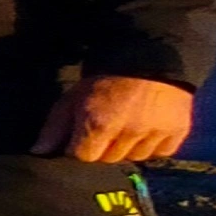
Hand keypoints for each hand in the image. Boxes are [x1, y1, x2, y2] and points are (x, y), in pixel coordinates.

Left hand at [33, 73, 194, 163]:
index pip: (82, 156)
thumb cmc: (105, 77)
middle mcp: (128, 132)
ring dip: (128, 148)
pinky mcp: (178, 132)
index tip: (82, 134)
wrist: (150, 56)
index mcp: (99, 124)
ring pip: (135, 158)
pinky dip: (152, 145)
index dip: (79, 146)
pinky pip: (160, 153)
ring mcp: (155, 133)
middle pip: (108, 159)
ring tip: (127, 124)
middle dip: (103, 147)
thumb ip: (55, 127)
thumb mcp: (73, 97)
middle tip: (107, 125)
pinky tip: (147, 127)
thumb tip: (37, 152)